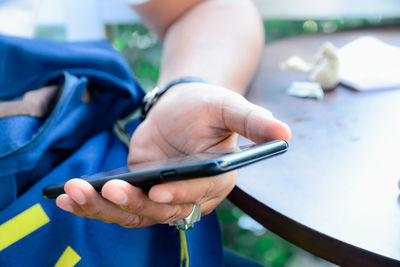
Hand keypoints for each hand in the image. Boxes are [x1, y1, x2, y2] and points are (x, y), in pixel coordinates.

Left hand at [56, 83, 290, 227]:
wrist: (182, 107)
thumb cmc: (207, 107)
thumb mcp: (229, 107)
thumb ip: (253, 121)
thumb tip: (285, 133)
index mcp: (215, 181)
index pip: (198, 194)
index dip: (179, 193)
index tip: (158, 186)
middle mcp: (189, 196)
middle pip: (161, 210)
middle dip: (133, 203)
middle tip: (106, 189)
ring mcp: (162, 197)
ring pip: (133, 214)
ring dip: (103, 208)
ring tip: (75, 193)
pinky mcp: (139, 193)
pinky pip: (115, 207)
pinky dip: (92, 205)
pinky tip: (67, 197)